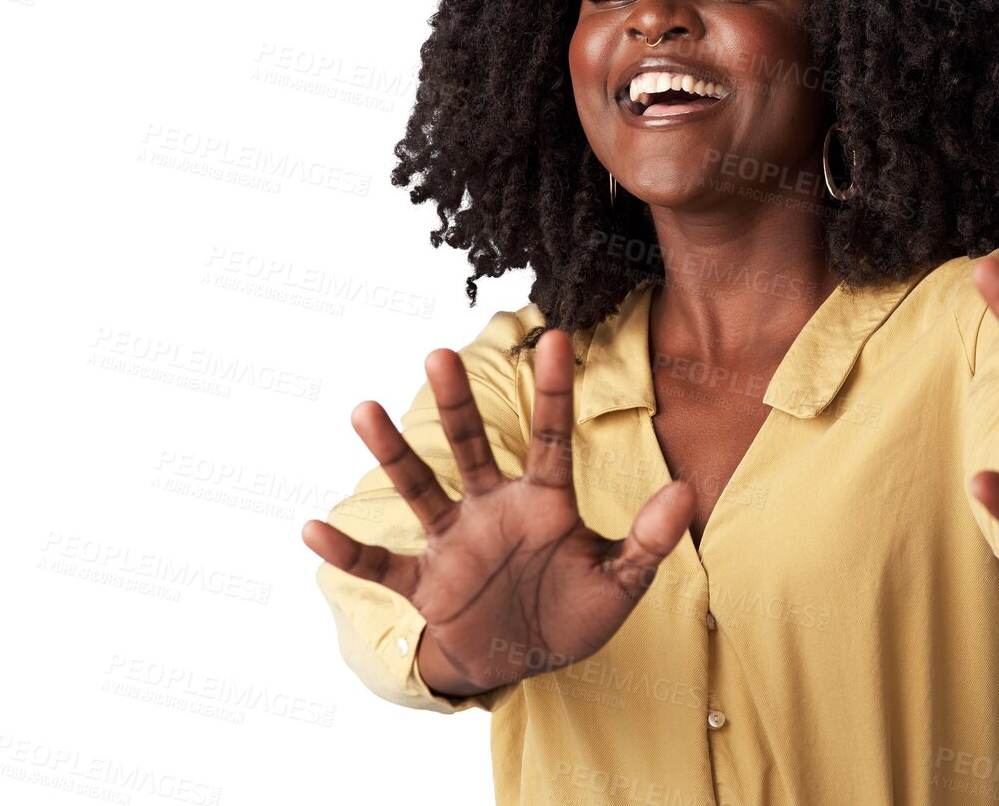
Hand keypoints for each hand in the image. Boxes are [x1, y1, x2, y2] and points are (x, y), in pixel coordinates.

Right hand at [301, 330, 695, 692]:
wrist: (523, 662)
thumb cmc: (572, 614)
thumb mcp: (620, 583)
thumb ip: (649, 540)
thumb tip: (685, 490)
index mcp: (544, 503)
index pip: (551, 438)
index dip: (554, 392)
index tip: (555, 337)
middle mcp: (493, 509)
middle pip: (473, 448)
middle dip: (457, 404)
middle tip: (440, 353)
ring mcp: (455, 543)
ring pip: (422, 490)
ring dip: (394, 454)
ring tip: (364, 410)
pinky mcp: (428, 585)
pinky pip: (384, 566)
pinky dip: (351, 553)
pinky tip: (314, 529)